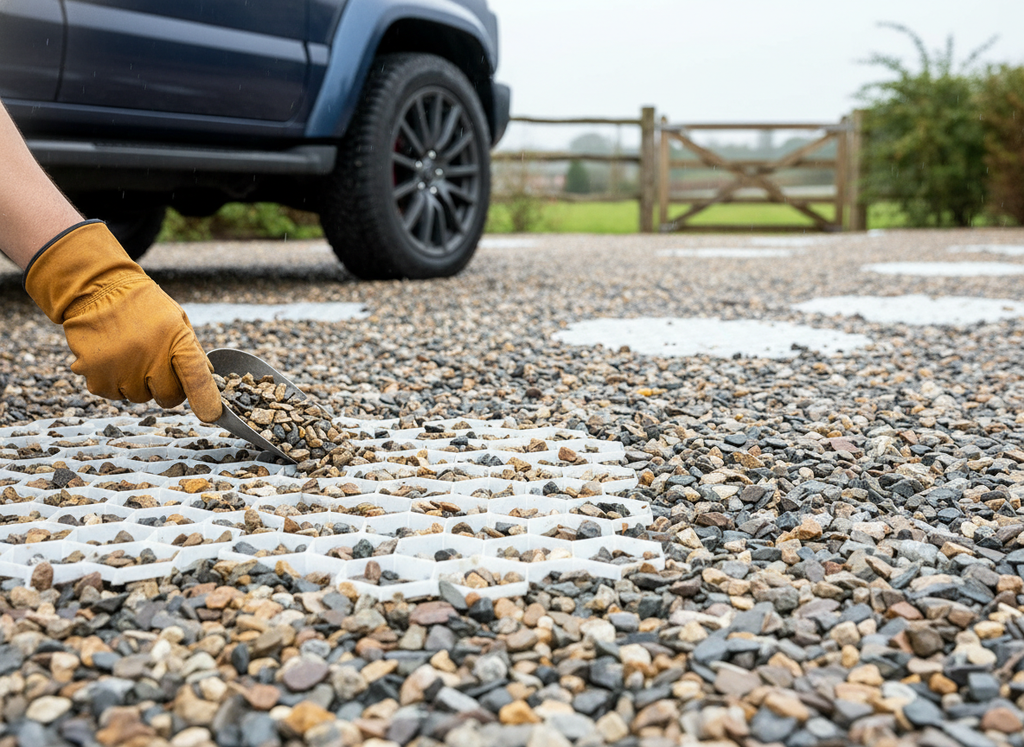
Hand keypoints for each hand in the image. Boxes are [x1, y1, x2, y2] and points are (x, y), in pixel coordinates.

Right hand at [23, 221, 222, 421]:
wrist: (97, 289)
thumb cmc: (143, 305)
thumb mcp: (177, 319)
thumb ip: (192, 350)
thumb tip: (208, 378)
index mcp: (175, 338)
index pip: (196, 376)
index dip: (206, 399)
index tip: (212, 414)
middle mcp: (149, 356)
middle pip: (168, 396)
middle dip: (167, 388)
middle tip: (156, 367)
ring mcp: (121, 368)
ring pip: (139, 397)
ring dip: (138, 384)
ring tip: (130, 355)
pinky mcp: (95, 375)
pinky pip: (112, 395)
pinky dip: (113, 382)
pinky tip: (112, 358)